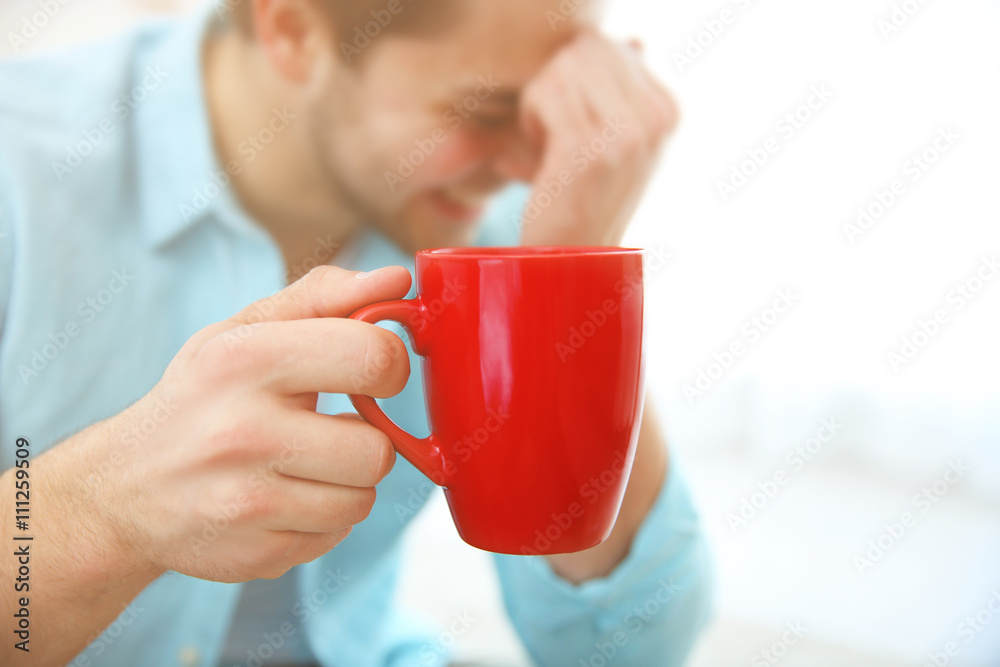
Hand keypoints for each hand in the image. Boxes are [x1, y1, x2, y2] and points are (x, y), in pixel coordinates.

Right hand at [95, 265, 410, 581]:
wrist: (124, 488)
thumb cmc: (203, 396)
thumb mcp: (246, 330)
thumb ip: (324, 297)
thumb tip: (396, 279)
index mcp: (244, 359)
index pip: (373, 358)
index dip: (390, 363)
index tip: (372, 370)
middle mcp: (242, 432)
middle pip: (377, 448)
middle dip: (366, 436)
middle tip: (330, 426)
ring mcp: (246, 501)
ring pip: (363, 497)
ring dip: (346, 481)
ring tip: (303, 463)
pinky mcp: (256, 553)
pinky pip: (338, 533)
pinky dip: (324, 516)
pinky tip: (284, 496)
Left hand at [518, 32, 677, 246]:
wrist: (572, 261)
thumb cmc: (580, 198)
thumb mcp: (611, 139)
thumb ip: (620, 90)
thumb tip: (634, 43)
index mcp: (666, 111)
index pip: (606, 47)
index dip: (573, 77)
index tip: (574, 125)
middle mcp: (656, 121)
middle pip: (584, 50)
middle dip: (554, 82)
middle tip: (552, 131)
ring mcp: (628, 135)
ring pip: (562, 69)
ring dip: (539, 102)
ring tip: (546, 145)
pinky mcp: (592, 151)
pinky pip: (545, 94)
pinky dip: (530, 119)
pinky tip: (538, 154)